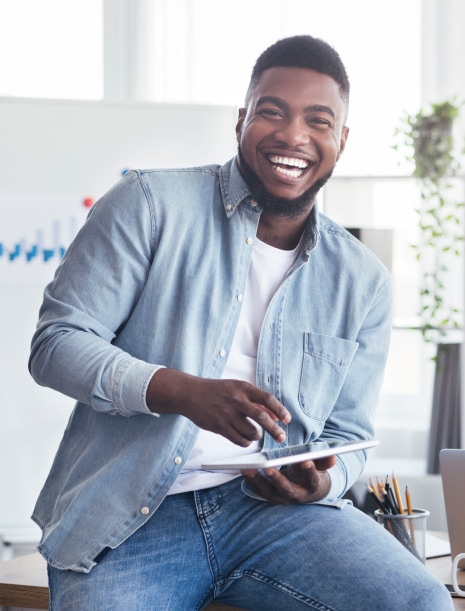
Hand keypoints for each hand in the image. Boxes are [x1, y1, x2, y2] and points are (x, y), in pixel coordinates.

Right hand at [146, 368, 290, 445]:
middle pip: (262, 418)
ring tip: (255, 434)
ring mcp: (227, 414)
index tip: (286, 420)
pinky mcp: (219, 427)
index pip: (267, 399)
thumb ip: (255, 401)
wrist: (190, 394)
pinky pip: (239, 440)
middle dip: (274, 430)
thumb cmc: (217, 391)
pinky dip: (246, 442)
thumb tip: (274, 416)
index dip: (280, 410)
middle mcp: (236, 400)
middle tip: (281, 438)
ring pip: (251, 433)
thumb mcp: (237, 388)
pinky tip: (244, 438)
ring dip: (257, 436)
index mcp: (243, 388)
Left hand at [241, 455, 335, 503]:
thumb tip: (332, 457)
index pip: (312, 479)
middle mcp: (296, 495)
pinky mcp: (271, 496)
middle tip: (268, 468)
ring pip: (269, 492)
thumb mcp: (321, 467)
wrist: (308, 490)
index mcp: (311, 486)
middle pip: (286, 489)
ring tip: (248, 468)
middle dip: (277, 479)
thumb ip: (324, 461)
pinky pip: (259, 491)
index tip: (306, 460)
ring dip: (257, 481)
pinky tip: (244, 470)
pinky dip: (251, 482)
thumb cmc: (313, 472)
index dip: (309, 470)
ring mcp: (282, 498)